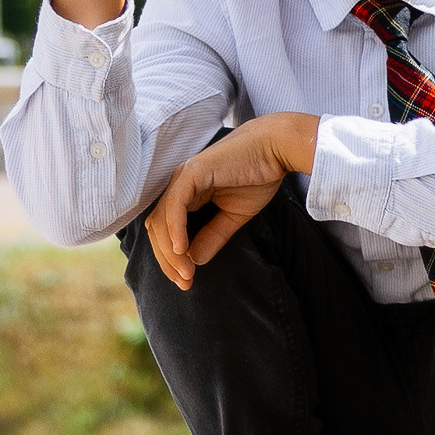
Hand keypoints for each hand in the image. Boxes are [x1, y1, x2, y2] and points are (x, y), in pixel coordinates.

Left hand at [144, 113, 319, 290]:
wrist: (276, 151)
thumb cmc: (258, 177)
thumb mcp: (234, 216)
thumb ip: (213, 236)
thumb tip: (195, 260)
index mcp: (186, 194)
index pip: (165, 230)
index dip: (170, 258)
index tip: (186, 281)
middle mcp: (179, 185)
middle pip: (158, 228)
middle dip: (167, 260)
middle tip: (184, 283)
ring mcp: (182, 177)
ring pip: (162, 220)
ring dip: (171, 251)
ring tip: (186, 274)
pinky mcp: (192, 173)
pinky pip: (175, 206)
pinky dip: (175, 229)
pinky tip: (182, 250)